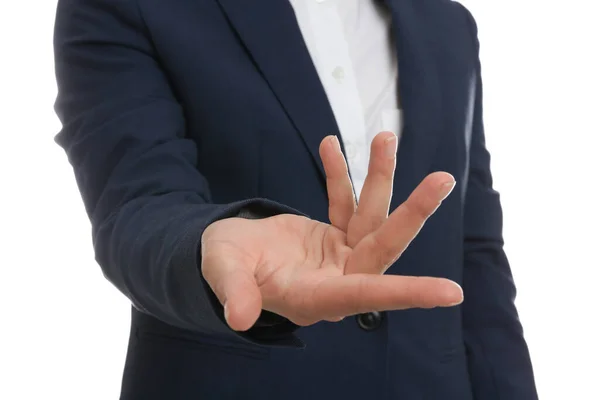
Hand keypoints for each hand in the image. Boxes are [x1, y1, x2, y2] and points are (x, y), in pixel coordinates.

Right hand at [201, 131, 461, 330]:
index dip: (406, 293)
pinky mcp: (334, 236)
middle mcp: (336, 280)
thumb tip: (239, 319)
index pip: (364, 295)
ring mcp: (339, 257)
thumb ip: (235, 291)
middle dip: (412, 214)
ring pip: (371, 218)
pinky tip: (330, 146)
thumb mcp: (224, 272)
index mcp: (314, 296)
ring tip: (385, 138)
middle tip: (442, 179)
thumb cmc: (222, 266)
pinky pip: (345, 202)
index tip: (452, 292)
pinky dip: (340, 175)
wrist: (227, 253)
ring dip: (379, 177)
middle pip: (382, 248)